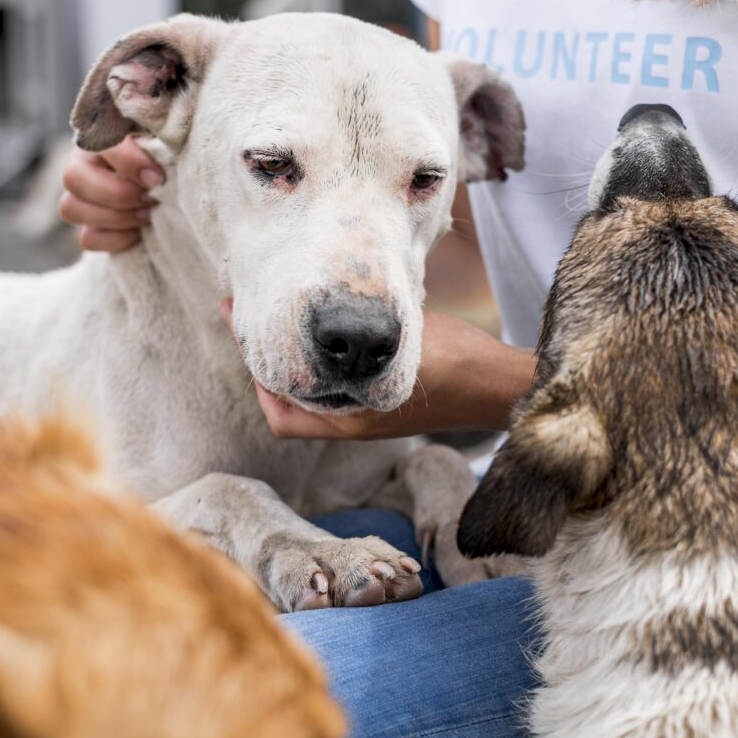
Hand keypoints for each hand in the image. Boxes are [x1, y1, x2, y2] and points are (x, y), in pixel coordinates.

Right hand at [59, 136, 163, 251]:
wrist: (174, 185)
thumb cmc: (170, 155)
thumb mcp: (166, 137)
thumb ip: (159, 129)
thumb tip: (157, 142)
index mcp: (100, 133)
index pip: (96, 141)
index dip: (127, 162)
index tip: (158, 178)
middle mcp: (82, 163)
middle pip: (73, 178)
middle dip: (118, 194)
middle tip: (151, 199)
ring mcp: (80, 197)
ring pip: (71, 209)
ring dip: (116, 217)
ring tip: (148, 215)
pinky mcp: (89, 227)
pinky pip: (87, 238)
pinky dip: (116, 239)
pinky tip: (140, 232)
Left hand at [220, 300, 535, 440]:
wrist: (496, 385)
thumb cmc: (453, 360)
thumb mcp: (396, 339)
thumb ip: (353, 335)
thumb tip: (314, 311)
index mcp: (348, 419)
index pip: (277, 408)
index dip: (254, 369)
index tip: (241, 325)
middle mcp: (350, 426)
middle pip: (285, 405)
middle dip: (264, 364)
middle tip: (248, 318)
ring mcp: (365, 419)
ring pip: (307, 398)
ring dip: (290, 365)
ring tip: (278, 320)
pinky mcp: (379, 408)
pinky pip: (331, 393)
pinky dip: (316, 368)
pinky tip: (320, 333)